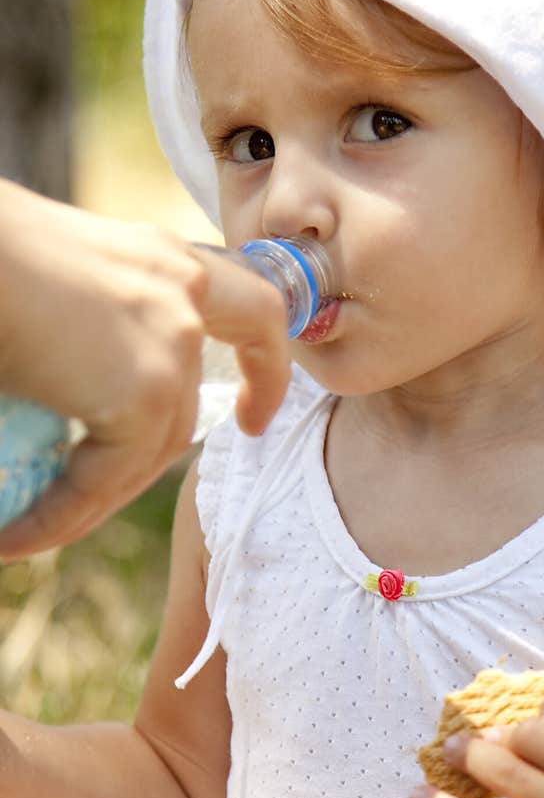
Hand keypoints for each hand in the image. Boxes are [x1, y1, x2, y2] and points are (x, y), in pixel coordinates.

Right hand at [0, 180, 289, 557]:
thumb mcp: (63, 285)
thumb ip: (99, 329)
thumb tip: (77, 389)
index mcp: (163, 260)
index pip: (250, 311)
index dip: (264, 368)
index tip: (252, 419)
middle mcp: (182, 295)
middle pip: (190, 402)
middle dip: (150, 459)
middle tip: (101, 497)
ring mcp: (170, 344)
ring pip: (151, 451)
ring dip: (94, 498)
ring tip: (32, 527)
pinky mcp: (142, 392)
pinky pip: (107, 480)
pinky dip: (61, 517)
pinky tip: (14, 537)